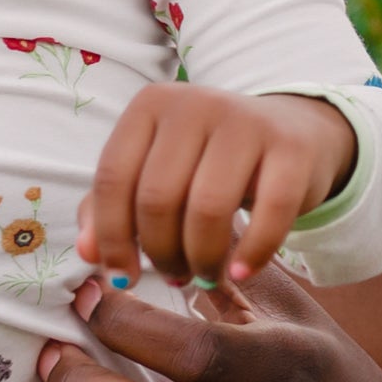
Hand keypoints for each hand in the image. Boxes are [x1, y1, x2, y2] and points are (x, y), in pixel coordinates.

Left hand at [78, 84, 354, 291]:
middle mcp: (195, 103)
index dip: (111, 237)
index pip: (113, 177)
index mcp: (150, 105)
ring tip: (206, 274)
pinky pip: (268, 214)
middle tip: (176, 275)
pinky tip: (242, 272)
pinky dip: (252, 254)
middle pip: (157, 197)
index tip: (123, 278)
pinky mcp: (291, 147)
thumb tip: (87, 253)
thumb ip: (112, 208)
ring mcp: (246, 121)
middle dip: (161, 252)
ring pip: (207, 208)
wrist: (294, 133)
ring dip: (202, 258)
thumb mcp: (157, 173)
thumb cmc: (210, 161)